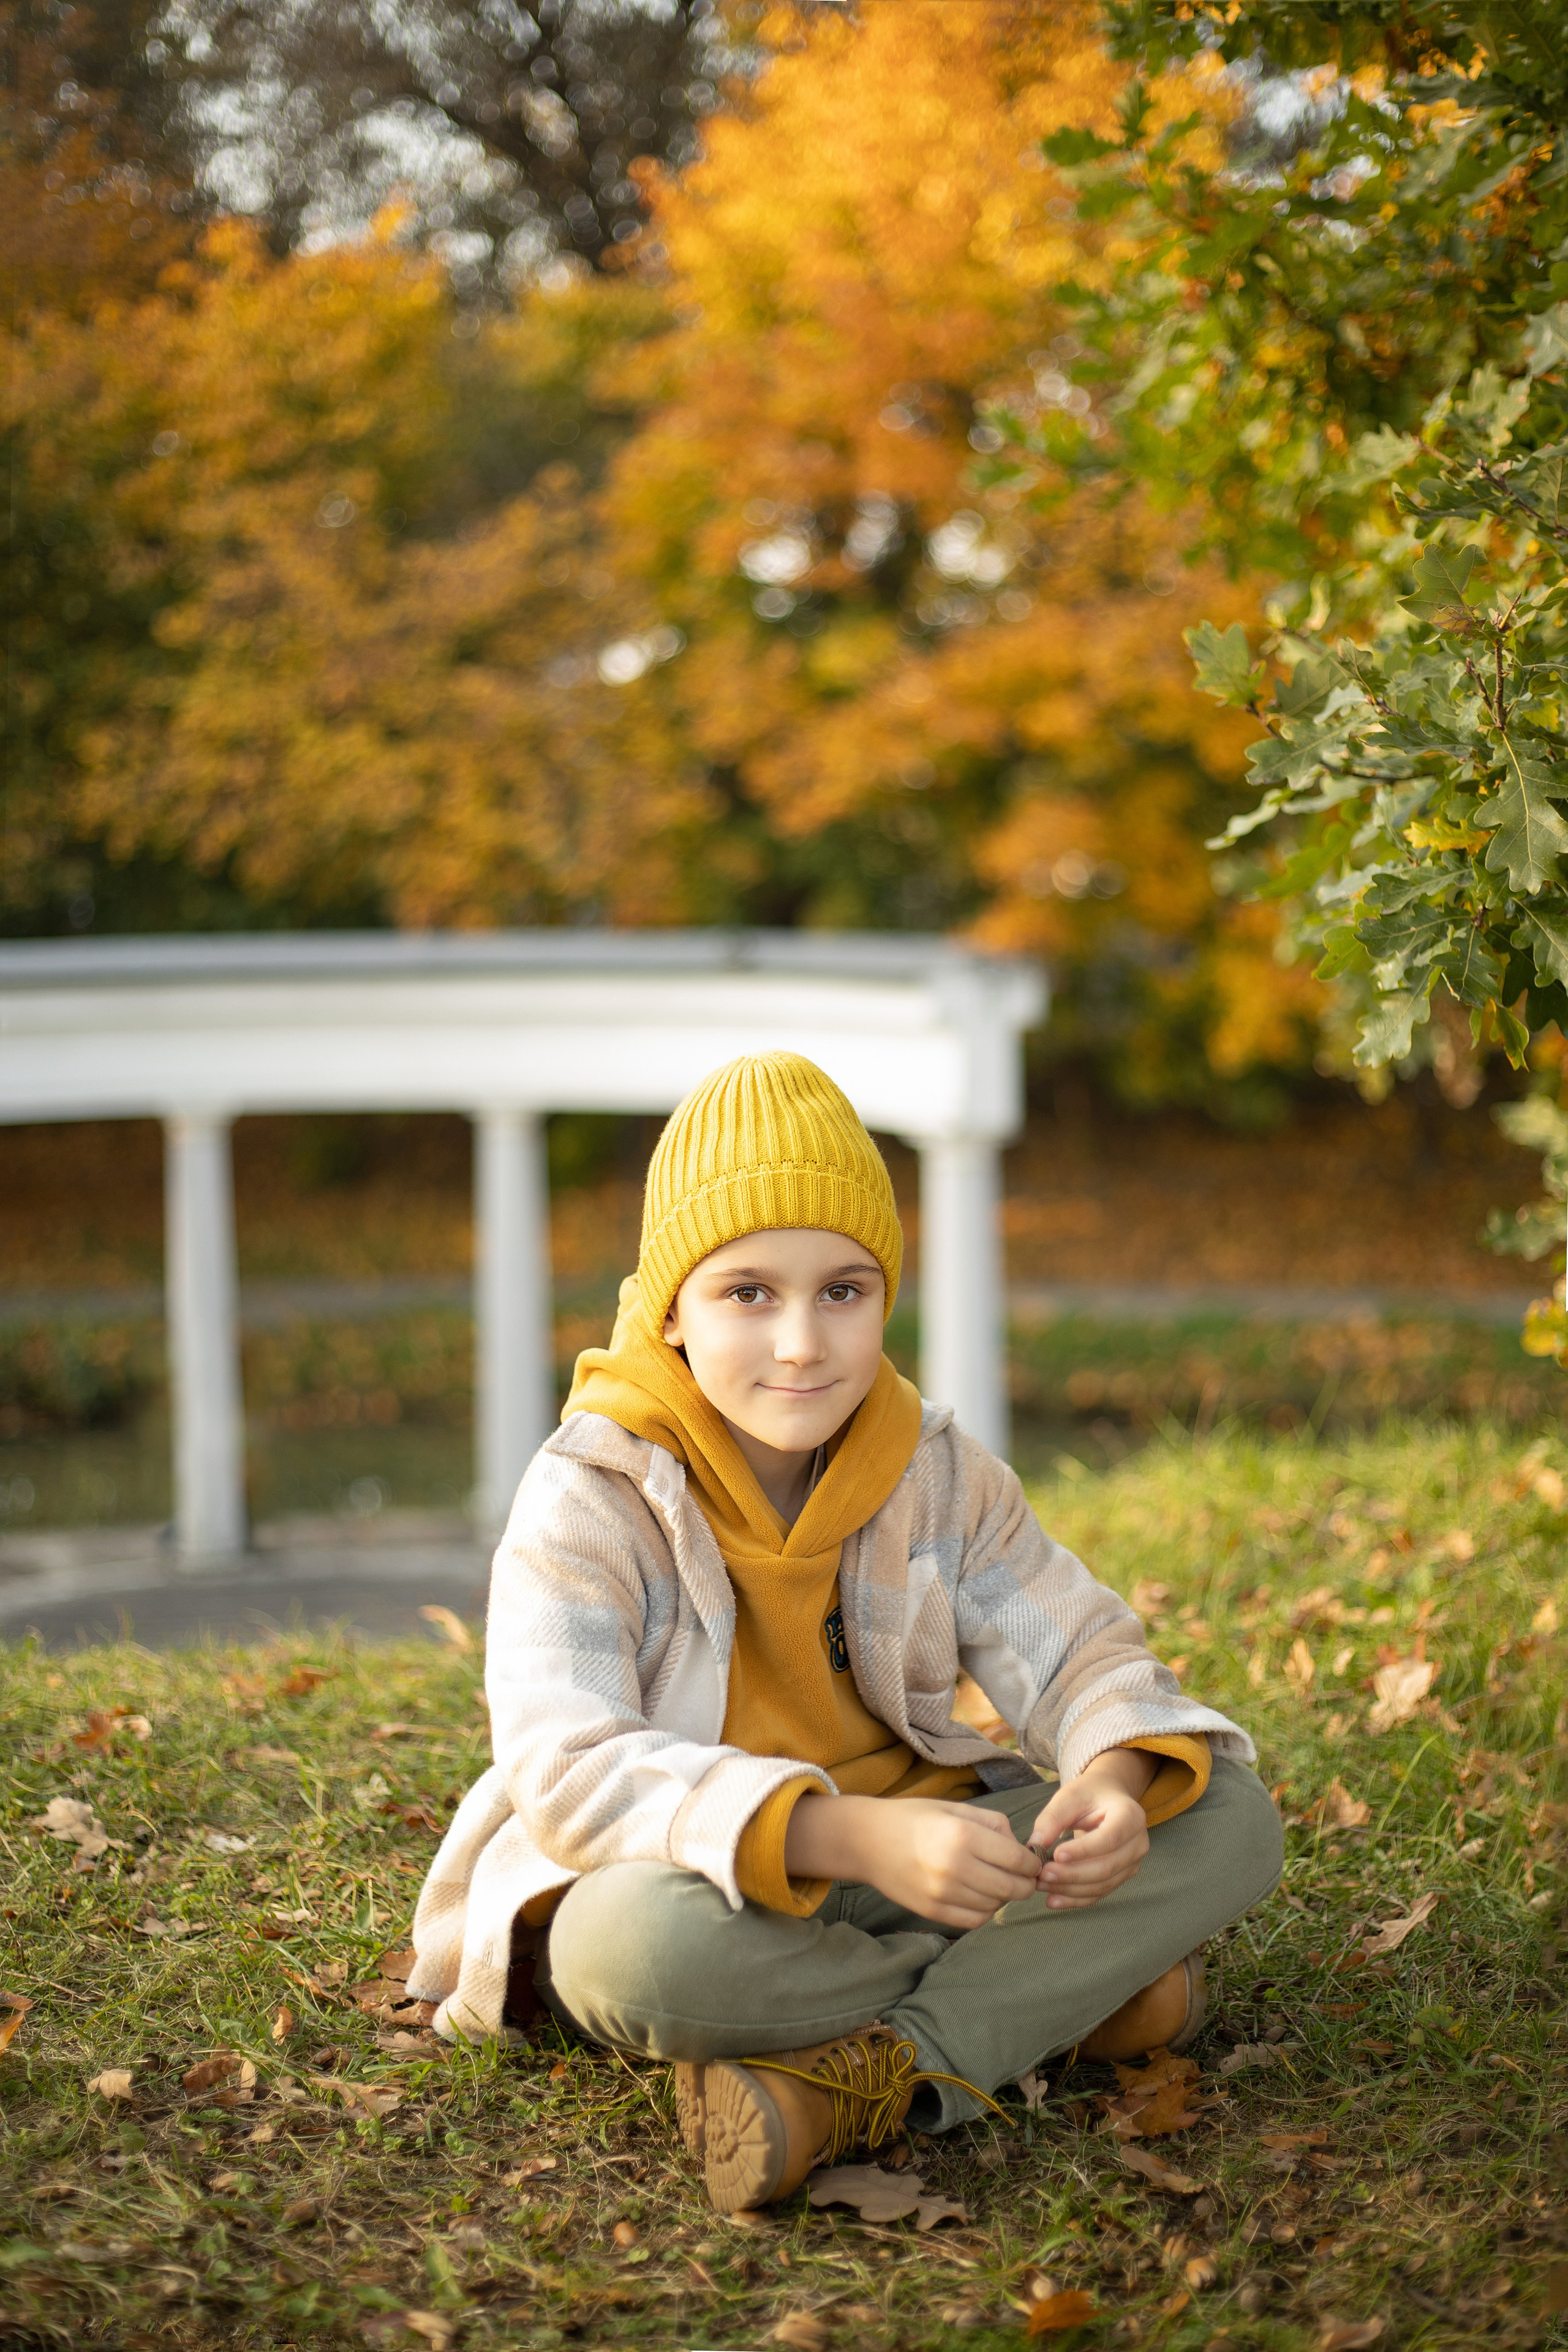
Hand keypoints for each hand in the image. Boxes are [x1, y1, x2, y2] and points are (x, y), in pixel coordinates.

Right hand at [784, 1793, 1039, 1929]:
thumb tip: (1022, 1847)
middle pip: (1011, 1888)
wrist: (867, 1840)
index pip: (1018, 1860)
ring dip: (1004, 1897)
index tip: (1034, 1862)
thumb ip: (994, 1824)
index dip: (1033, 1863)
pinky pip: (974, 1920)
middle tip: (1025, 1877)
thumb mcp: (955, 1808)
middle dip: (1025, 1883)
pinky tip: (981, 1896)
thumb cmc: (915, 1818)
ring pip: (995, 1906)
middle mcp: (955, 1867)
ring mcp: (943, 1893)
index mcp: (964, 1835)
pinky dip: (985, 1911)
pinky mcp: (933, 1912)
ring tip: (998, 1882)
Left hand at [1027, 1748, 1153, 1910]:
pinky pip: (1099, 1893)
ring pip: (1102, 1885)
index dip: (1083, 1851)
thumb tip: (1035, 1845)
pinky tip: (1053, 1900)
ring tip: (1041, 1885)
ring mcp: (1132, 1863)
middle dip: (1072, 1874)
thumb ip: (1053, 1818)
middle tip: (1042, 1873)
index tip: (1056, 1854)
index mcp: (1130, 1816)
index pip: (1109, 1839)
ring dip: (1070, 1889)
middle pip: (1106, 1867)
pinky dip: (1075, 1900)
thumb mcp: (1070, 1796)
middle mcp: (1138, 1843)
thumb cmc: (1090, 1794)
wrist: (1110, 1798)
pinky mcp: (1121, 1876)